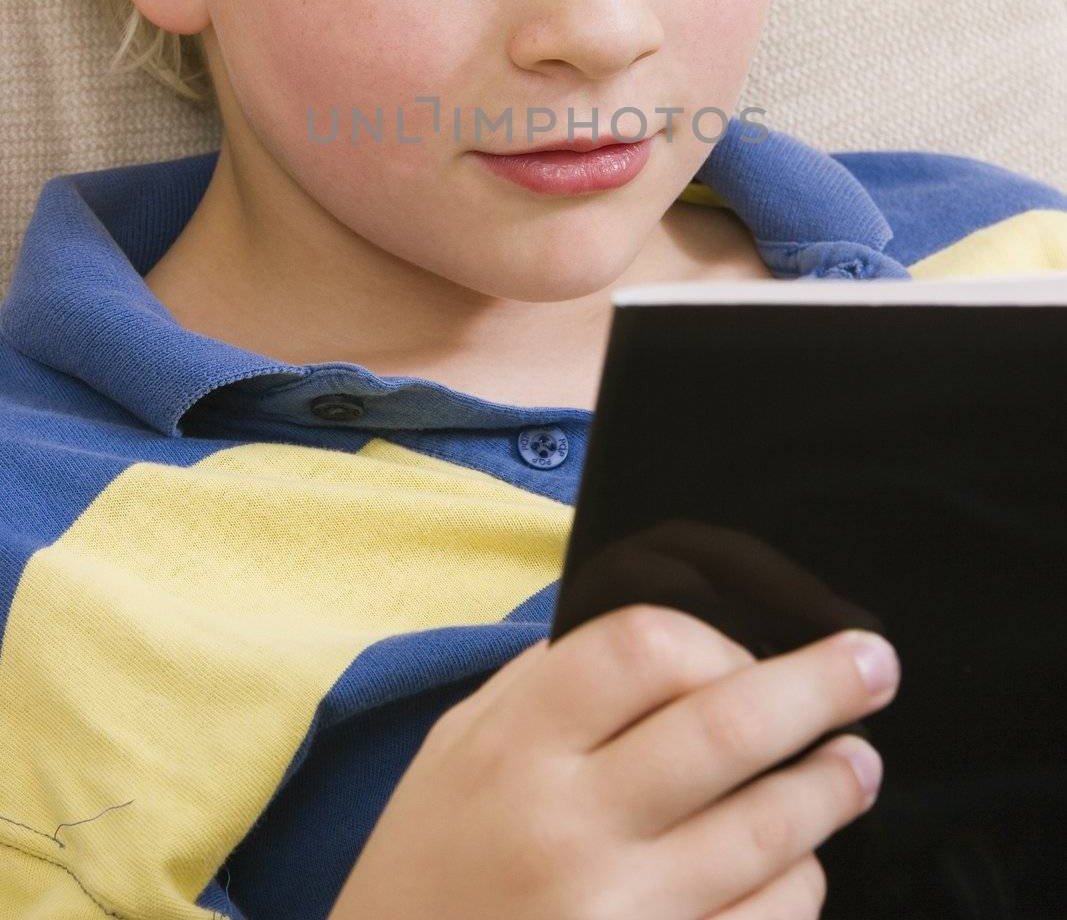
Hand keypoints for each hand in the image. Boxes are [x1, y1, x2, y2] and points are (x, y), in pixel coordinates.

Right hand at [329, 601, 900, 918]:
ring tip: (855, 765)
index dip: (714, 641)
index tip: (748, 650)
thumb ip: (545, 685)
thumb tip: (664, 637)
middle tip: (873, 665)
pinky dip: (798, 887)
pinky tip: (799, 866)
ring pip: (767, 834)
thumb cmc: (430, 871)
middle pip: (728, 729)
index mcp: (515, 750)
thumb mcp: (456, 752)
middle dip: (821, 686)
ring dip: (830, 789)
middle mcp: (567, 831)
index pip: (643, 648)